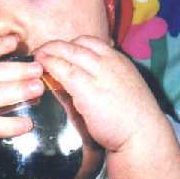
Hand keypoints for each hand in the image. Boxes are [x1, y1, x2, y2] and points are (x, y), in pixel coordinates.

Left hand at [34, 36, 165, 151]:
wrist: (143, 136)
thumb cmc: (131, 119)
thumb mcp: (118, 90)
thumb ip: (98, 81)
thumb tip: (74, 80)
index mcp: (118, 61)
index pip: (90, 42)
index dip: (71, 44)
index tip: (60, 51)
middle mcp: (109, 62)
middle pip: (76, 44)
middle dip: (56, 45)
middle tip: (41, 51)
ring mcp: (99, 74)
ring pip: (68, 53)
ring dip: (49, 52)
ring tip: (36, 56)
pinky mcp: (88, 89)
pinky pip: (63, 70)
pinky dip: (50, 66)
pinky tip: (41, 68)